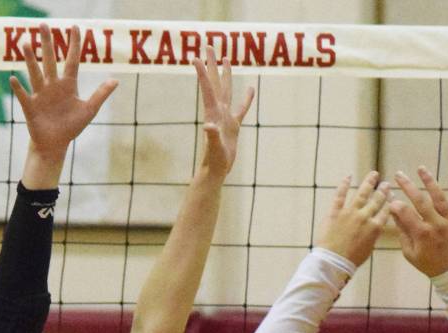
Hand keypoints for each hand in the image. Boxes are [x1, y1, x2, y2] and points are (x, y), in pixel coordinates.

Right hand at [11, 24, 116, 166]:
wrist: (55, 145)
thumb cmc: (71, 127)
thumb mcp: (88, 110)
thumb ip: (100, 94)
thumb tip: (116, 80)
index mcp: (68, 84)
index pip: (71, 60)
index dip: (74, 44)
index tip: (75, 27)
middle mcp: (53, 86)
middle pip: (50, 60)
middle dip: (47, 43)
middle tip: (43, 25)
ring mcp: (41, 95)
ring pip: (35, 73)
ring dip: (31, 60)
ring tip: (27, 44)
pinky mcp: (31, 107)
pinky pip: (23, 95)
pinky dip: (18, 88)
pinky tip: (12, 78)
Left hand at [194, 47, 253, 179]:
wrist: (215, 171)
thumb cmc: (214, 161)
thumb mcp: (214, 148)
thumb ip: (212, 136)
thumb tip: (208, 126)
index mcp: (213, 113)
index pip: (208, 88)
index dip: (203, 73)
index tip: (195, 57)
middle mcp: (218, 112)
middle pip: (216, 82)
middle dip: (212, 64)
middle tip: (208, 46)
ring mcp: (226, 117)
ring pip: (227, 90)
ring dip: (226, 74)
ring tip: (226, 58)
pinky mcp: (233, 126)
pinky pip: (242, 108)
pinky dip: (247, 99)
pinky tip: (252, 89)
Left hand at [317, 171, 389, 266]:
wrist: (333, 261)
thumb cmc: (351, 260)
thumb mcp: (369, 248)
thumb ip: (372, 236)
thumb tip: (375, 229)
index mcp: (375, 227)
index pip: (385, 211)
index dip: (389, 202)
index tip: (392, 195)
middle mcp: (364, 217)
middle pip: (376, 201)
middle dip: (382, 191)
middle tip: (386, 183)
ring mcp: (349, 213)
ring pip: (361, 194)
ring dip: (368, 183)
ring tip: (374, 174)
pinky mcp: (335, 213)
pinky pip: (339, 196)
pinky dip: (344, 185)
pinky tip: (348, 177)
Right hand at [390, 167, 447, 277]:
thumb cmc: (428, 263)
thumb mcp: (409, 253)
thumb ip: (403, 232)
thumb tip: (394, 214)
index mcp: (422, 234)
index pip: (406, 214)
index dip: (396, 204)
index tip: (389, 197)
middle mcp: (436, 224)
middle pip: (420, 201)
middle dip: (408, 186)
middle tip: (399, 175)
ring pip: (439, 197)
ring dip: (429, 182)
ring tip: (421, 169)